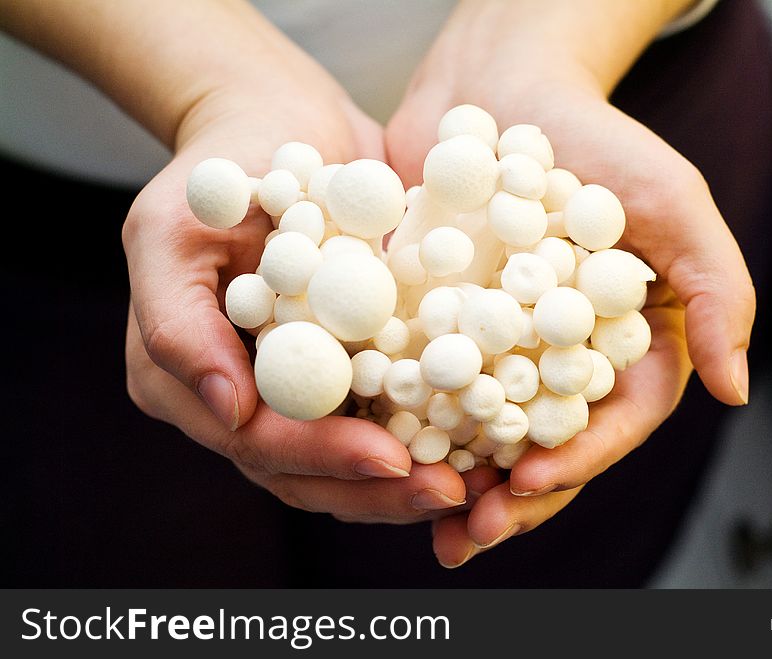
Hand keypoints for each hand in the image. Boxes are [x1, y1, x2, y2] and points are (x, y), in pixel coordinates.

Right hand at [122, 76, 479, 521]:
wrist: (279, 126)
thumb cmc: (220, 166)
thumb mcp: (171, 228)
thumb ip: (177, 322)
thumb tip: (228, 408)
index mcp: (188, 379)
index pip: (257, 441)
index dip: (322, 456)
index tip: (389, 458)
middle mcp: (240, 398)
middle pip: (307, 471)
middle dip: (377, 489)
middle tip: (449, 493)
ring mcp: (296, 387)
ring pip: (350, 457)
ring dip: (408, 479)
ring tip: (474, 482)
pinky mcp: (346, 366)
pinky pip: (386, 411)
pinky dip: (428, 432)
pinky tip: (478, 442)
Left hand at [386, 0, 753, 564]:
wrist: (498, 90)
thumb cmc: (598, 141)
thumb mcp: (672, 202)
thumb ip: (712, 291)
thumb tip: (738, 392)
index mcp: (623, 344)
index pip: (613, 421)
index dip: (580, 458)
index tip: (532, 479)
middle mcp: (559, 356)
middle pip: (544, 442)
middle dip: (512, 495)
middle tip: (471, 532)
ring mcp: (496, 346)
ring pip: (482, 430)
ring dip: (455, 480)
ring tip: (424, 516)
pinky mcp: (438, 325)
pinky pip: (423, 384)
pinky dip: (407, 422)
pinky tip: (381, 452)